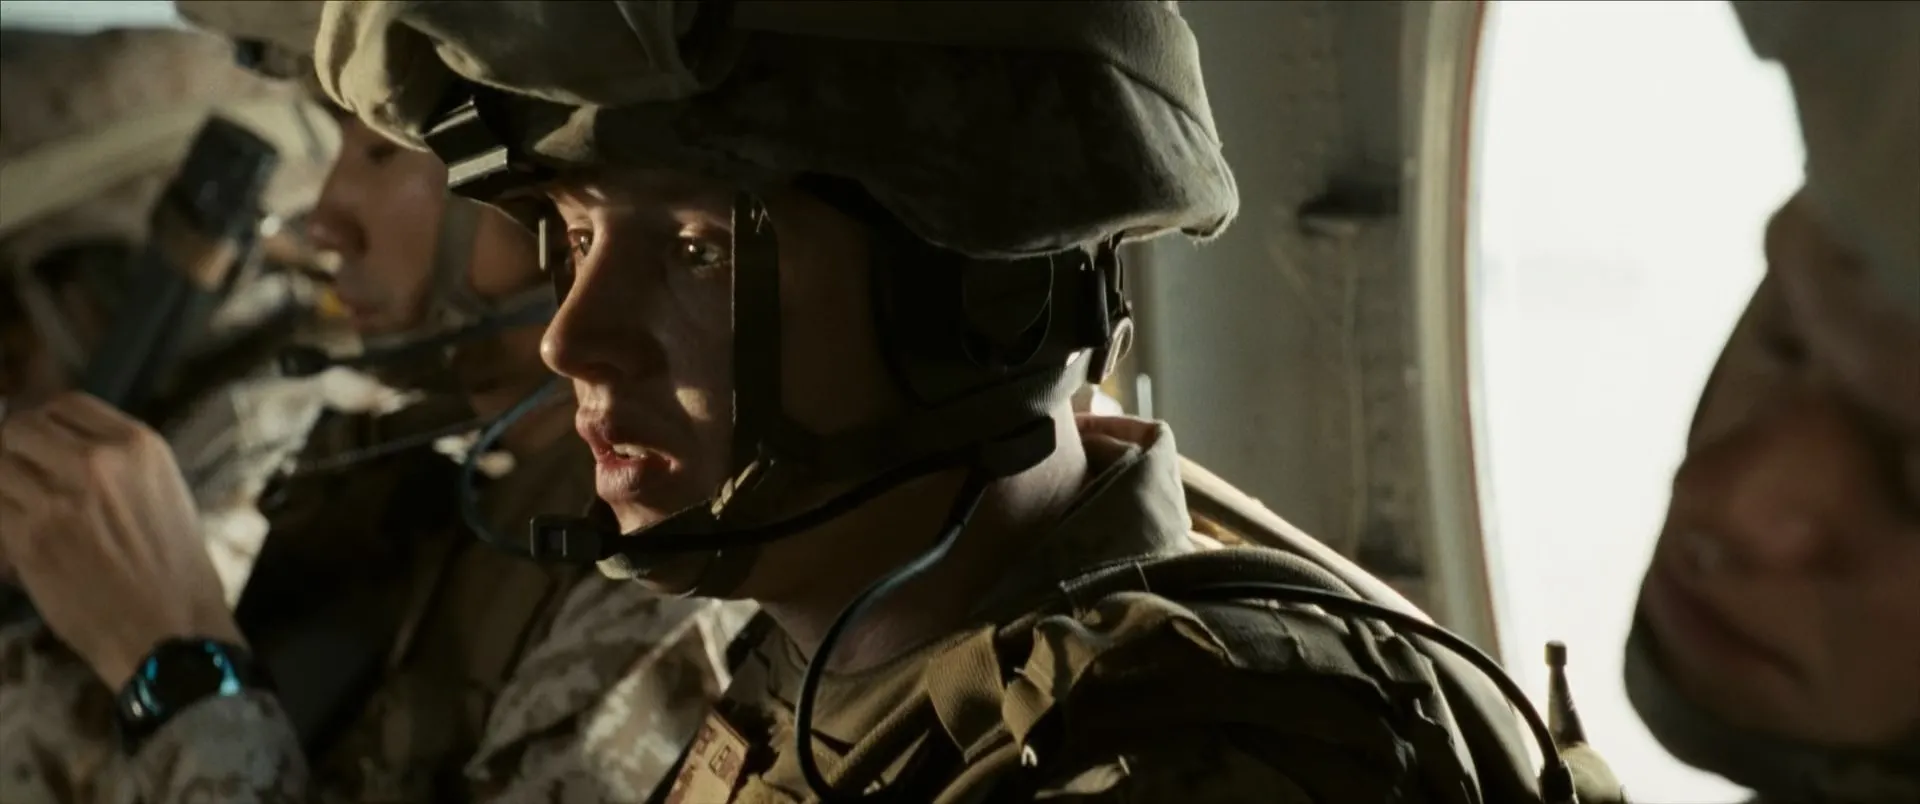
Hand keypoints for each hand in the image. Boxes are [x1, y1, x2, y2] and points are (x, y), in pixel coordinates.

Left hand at [0, 392, 241, 688]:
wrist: (169, 630)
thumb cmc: (176, 569)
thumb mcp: (163, 494)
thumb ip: (116, 464)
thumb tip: (61, 448)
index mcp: (139, 445)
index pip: (67, 404)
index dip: (46, 424)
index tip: (41, 445)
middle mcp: (97, 461)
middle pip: (22, 428)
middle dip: (16, 451)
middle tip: (23, 479)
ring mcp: (59, 497)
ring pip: (0, 467)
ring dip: (5, 488)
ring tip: (23, 511)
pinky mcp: (28, 537)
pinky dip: (2, 520)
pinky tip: (19, 541)